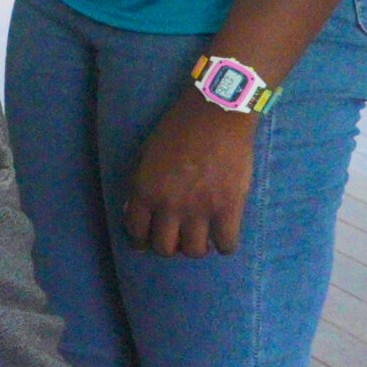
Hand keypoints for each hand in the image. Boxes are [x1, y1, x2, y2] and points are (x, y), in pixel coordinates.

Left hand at [126, 92, 257, 255]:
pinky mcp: (229, 208)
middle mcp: (169, 206)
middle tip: (176, 238)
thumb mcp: (146, 156)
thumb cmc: (178, 129)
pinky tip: (223, 235)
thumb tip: (137, 210)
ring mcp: (200, 209)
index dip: (141, 241)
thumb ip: (141, 184)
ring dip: (196, 248)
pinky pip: (226, 244)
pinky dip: (224, 245)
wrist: (215, 115)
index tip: (147, 240)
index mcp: (145, 191)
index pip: (137, 233)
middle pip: (165, 249)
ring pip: (194, 251)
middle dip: (168, 247)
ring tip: (200, 236)